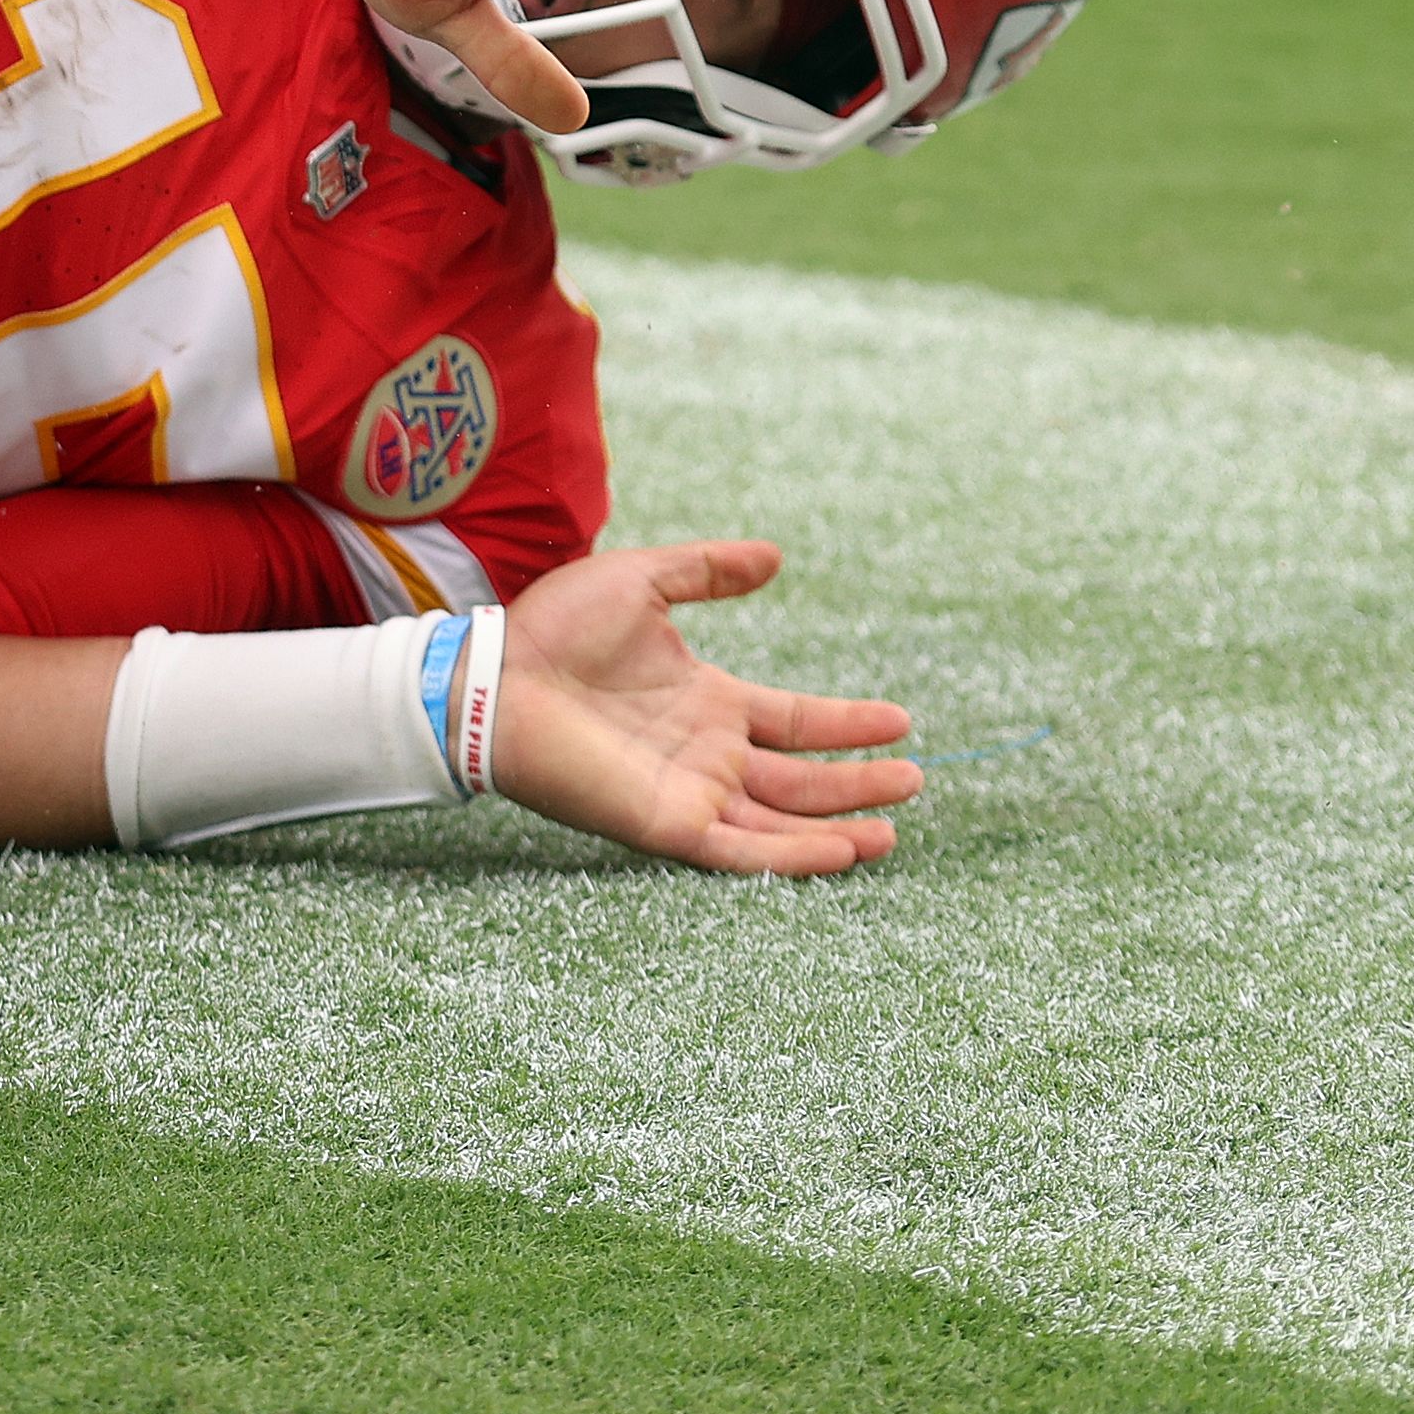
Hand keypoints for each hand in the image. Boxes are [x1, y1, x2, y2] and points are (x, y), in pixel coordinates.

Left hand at [490, 539, 919, 877]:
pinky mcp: (666, 824)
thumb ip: (706, 569)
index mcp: (706, 701)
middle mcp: (706, 753)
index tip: (899, 721)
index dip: (847, 725)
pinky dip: (794, 856)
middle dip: (858, 782)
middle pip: (800, 778)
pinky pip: (742, 851)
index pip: (794, 720)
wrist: (496, 673)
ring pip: (782, 821)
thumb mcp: (642, 580)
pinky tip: (843, 850)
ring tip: (894, 828)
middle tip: (917, 782)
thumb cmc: (554, 628)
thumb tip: (775, 557)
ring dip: (838, 826)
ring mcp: (690, 792)